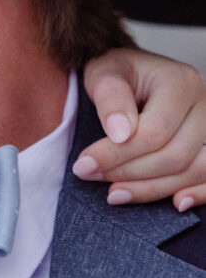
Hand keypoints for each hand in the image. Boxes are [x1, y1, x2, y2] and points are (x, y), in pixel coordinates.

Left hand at [77, 47, 205, 209]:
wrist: (133, 74)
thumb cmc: (118, 73)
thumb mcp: (103, 73)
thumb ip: (110, 98)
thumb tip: (120, 133)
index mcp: (180, 82)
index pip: (155, 131)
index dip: (117, 154)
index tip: (83, 165)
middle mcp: (203, 104)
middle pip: (175, 155)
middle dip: (129, 173)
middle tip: (90, 176)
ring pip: (192, 171)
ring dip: (151, 189)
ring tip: (114, 194)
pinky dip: (198, 194)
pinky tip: (175, 204)